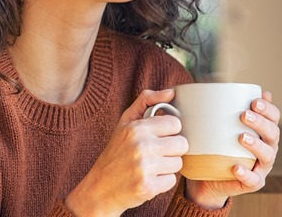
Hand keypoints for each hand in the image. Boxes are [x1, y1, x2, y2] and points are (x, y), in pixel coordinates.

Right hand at [65, 89, 188, 216]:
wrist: (100, 188)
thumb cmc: (116, 152)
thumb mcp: (125, 122)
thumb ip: (146, 101)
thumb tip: (171, 92)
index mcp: (136, 128)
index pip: (175, 124)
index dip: (169, 131)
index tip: (159, 136)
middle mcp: (141, 146)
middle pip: (181, 144)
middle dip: (171, 150)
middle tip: (156, 153)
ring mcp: (145, 168)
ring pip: (178, 163)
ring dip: (167, 166)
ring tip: (150, 166)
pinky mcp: (148, 187)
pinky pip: (172, 181)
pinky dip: (162, 182)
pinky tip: (148, 179)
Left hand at [185, 91, 280, 208]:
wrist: (208, 177)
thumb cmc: (216, 145)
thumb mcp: (218, 125)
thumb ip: (222, 107)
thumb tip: (216, 83)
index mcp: (263, 131)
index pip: (274, 117)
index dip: (268, 109)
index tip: (254, 101)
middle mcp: (267, 147)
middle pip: (273, 134)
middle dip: (261, 123)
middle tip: (244, 115)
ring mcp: (262, 166)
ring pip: (267, 156)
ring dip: (256, 145)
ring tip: (242, 137)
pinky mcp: (253, 182)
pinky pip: (253, 180)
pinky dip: (247, 174)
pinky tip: (236, 167)